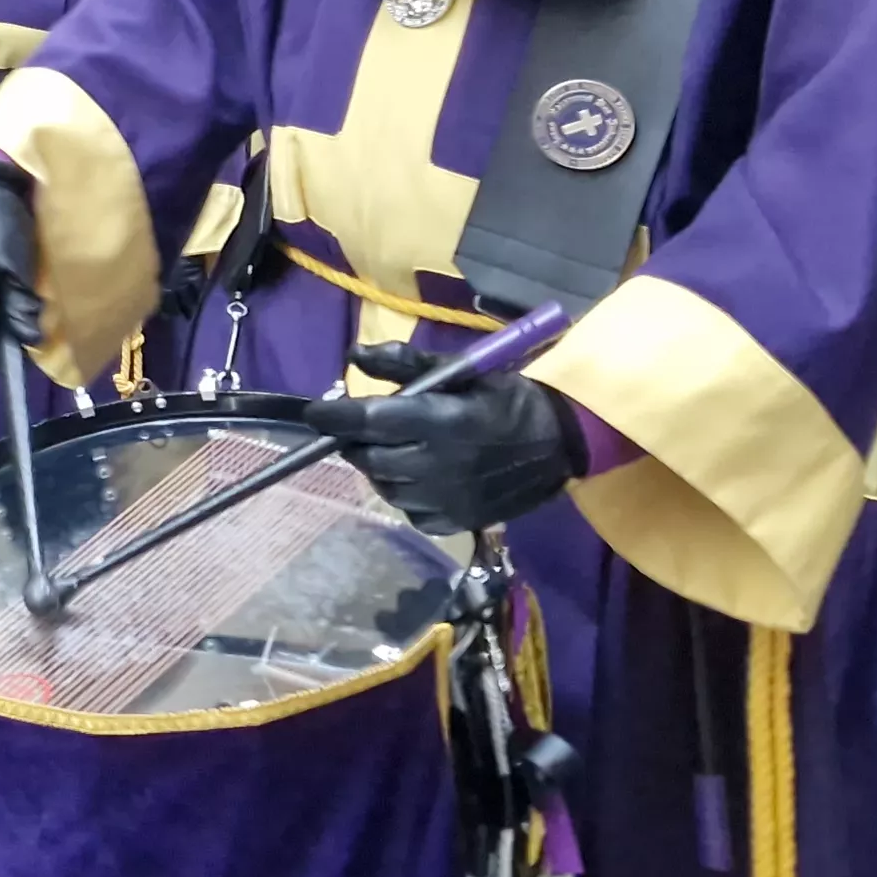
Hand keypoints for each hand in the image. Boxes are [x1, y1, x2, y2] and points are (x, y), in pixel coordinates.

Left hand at [302, 341, 588, 535]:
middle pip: (370, 457)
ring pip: (385, 487)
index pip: (370, 422)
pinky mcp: (459, 521)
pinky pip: (410, 512)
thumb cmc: (507, 397)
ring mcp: (449, 499)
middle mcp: (441, 464)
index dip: (334, 417)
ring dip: (376, 466)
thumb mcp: (462, 370)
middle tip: (358, 427)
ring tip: (388, 448)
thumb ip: (406, 363)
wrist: (562, 442)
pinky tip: (415, 475)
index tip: (314, 412)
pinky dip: (402, 493)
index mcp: (443, 421)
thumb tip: (354, 356)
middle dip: (354, 440)